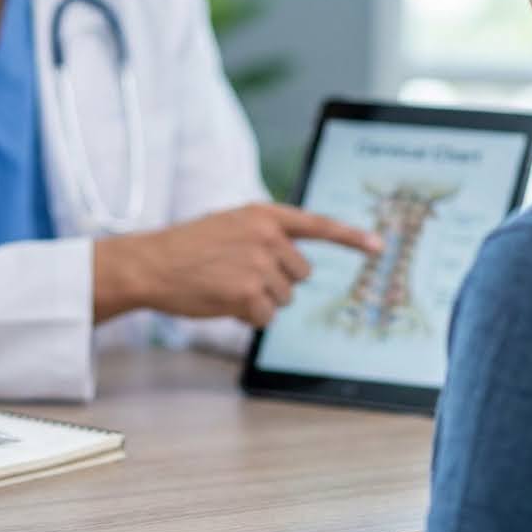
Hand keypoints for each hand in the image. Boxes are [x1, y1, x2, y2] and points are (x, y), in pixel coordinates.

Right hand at [93, 203, 382, 326]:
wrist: (152, 264)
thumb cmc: (187, 248)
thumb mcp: (229, 224)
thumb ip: (263, 233)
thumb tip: (296, 261)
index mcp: (264, 214)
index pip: (318, 225)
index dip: (352, 238)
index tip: (379, 247)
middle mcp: (268, 236)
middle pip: (301, 274)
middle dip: (277, 281)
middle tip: (239, 275)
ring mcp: (260, 265)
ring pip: (284, 298)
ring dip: (260, 300)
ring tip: (225, 285)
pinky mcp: (249, 294)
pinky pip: (265, 317)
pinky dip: (247, 316)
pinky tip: (222, 301)